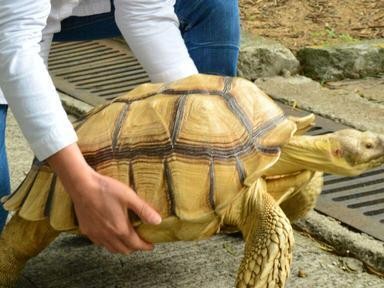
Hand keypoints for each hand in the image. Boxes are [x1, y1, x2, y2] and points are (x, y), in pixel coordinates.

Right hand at [47, 143, 161, 253]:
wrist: (82, 186)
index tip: (151, 245)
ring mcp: (96, 234)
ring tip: (127, 240)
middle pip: (124, 250)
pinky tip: (110, 235)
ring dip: (121, 247)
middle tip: (140, 241)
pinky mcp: (86, 230)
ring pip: (111, 248)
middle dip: (135, 247)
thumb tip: (158, 221)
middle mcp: (108, 236)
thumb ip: (144, 210)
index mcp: (120, 229)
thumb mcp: (129, 197)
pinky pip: (99, 243)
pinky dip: (108, 243)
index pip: (136, 245)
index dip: (145, 246)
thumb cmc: (106, 189)